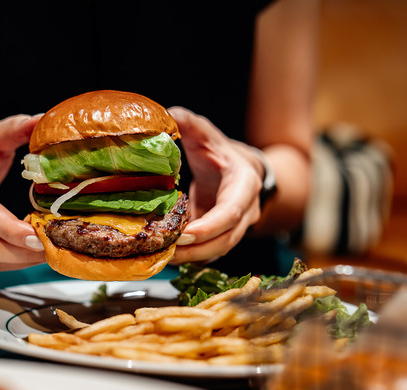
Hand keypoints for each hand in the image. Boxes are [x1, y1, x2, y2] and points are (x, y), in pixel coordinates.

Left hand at [167, 107, 264, 263]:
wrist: (240, 170)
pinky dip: (189, 257)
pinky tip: (165, 255)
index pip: (231, 212)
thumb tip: (168, 114)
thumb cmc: (221, 153)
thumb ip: (188, 123)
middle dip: (196, 249)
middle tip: (166, 251)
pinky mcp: (221, 238)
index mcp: (243, 185)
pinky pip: (208, 253)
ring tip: (161, 256)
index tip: (185, 234)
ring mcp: (236, 229)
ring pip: (217, 251)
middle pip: (225, 240)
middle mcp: (246, 212)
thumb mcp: (206, 135)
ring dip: (190, 257)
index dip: (209, 226)